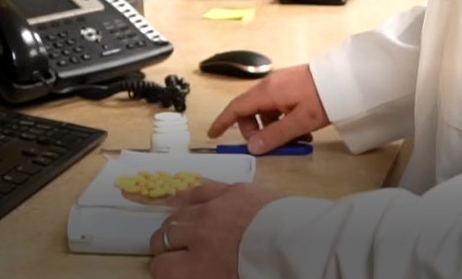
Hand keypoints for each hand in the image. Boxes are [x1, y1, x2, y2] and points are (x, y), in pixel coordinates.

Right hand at [149, 181, 282, 278]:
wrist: (301, 246)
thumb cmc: (267, 274)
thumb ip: (202, 276)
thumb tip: (195, 273)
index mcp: (195, 269)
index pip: (160, 268)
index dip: (164, 270)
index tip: (172, 270)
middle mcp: (197, 237)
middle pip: (165, 237)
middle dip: (166, 246)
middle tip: (176, 251)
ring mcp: (212, 210)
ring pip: (178, 213)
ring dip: (176, 224)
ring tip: (180, 229)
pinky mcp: (231, 191)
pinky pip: (198, 191)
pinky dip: (186, 198)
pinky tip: (180, 201)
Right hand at [207, 64, 329, 153]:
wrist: (345, 79)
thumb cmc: (322, 99)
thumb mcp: (299, 122)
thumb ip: (274, 136)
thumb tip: (252, 147)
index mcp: (266, 92)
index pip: (236, 107)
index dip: (223, 121)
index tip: (213, 134)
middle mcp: (269, 85)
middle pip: (250, 111)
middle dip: (256, 131)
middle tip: (271, 146)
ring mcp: (281, 84)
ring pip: (267, 111)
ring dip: (274, 128)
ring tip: (296, 142)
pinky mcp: (292, 85)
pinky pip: (279, 106)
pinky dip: (284, 120)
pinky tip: (302, 132)